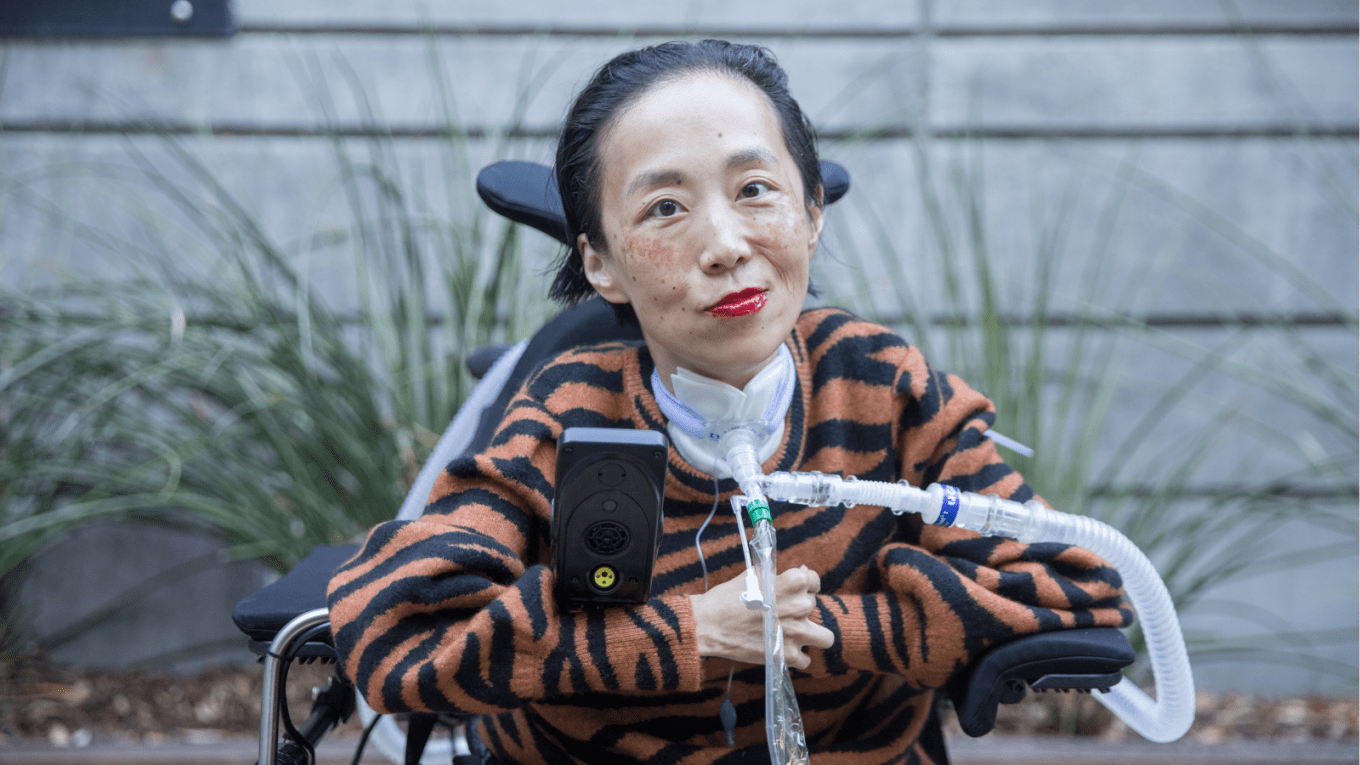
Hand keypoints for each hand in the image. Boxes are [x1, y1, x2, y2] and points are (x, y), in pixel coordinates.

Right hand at [688, 565, 834, 669]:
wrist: (709, 624)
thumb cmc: (728, 597)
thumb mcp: (754, 575)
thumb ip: (780, 574)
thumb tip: (802, 571)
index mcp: (794, 581)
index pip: (814, 580)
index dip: (805, 585)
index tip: (794, 591)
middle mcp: (800, 605)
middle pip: (814, 607)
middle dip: (800, 610)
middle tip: (780, 613)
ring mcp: (796, 632)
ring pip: (826, 638)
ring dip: (814, 636)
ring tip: (799, 635)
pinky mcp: (787, 655)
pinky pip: (806, 660)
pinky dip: (796, 657)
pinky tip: (783, 649)